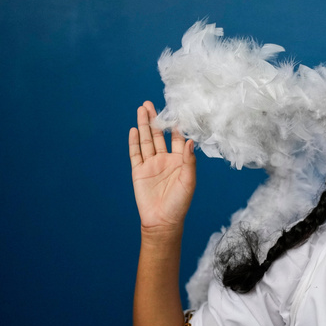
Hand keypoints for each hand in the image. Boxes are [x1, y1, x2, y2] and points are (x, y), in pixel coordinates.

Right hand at [129, 101, 195, 234]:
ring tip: (141, 109)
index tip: (175, 110)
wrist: (162, 221)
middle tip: (150, 103)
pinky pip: (135, 153)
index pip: (178, 138)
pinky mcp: (139, 171)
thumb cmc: (179, 203)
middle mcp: (165, 160)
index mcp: (179, 161)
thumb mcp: (188, 181)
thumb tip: (191, 141)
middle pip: (159, 135)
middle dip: (155, 119)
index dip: (175, 125)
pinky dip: (134, 141)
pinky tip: (135, 129)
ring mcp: (151, 164)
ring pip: (146, 140)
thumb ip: (189, 161)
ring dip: (144, 125)